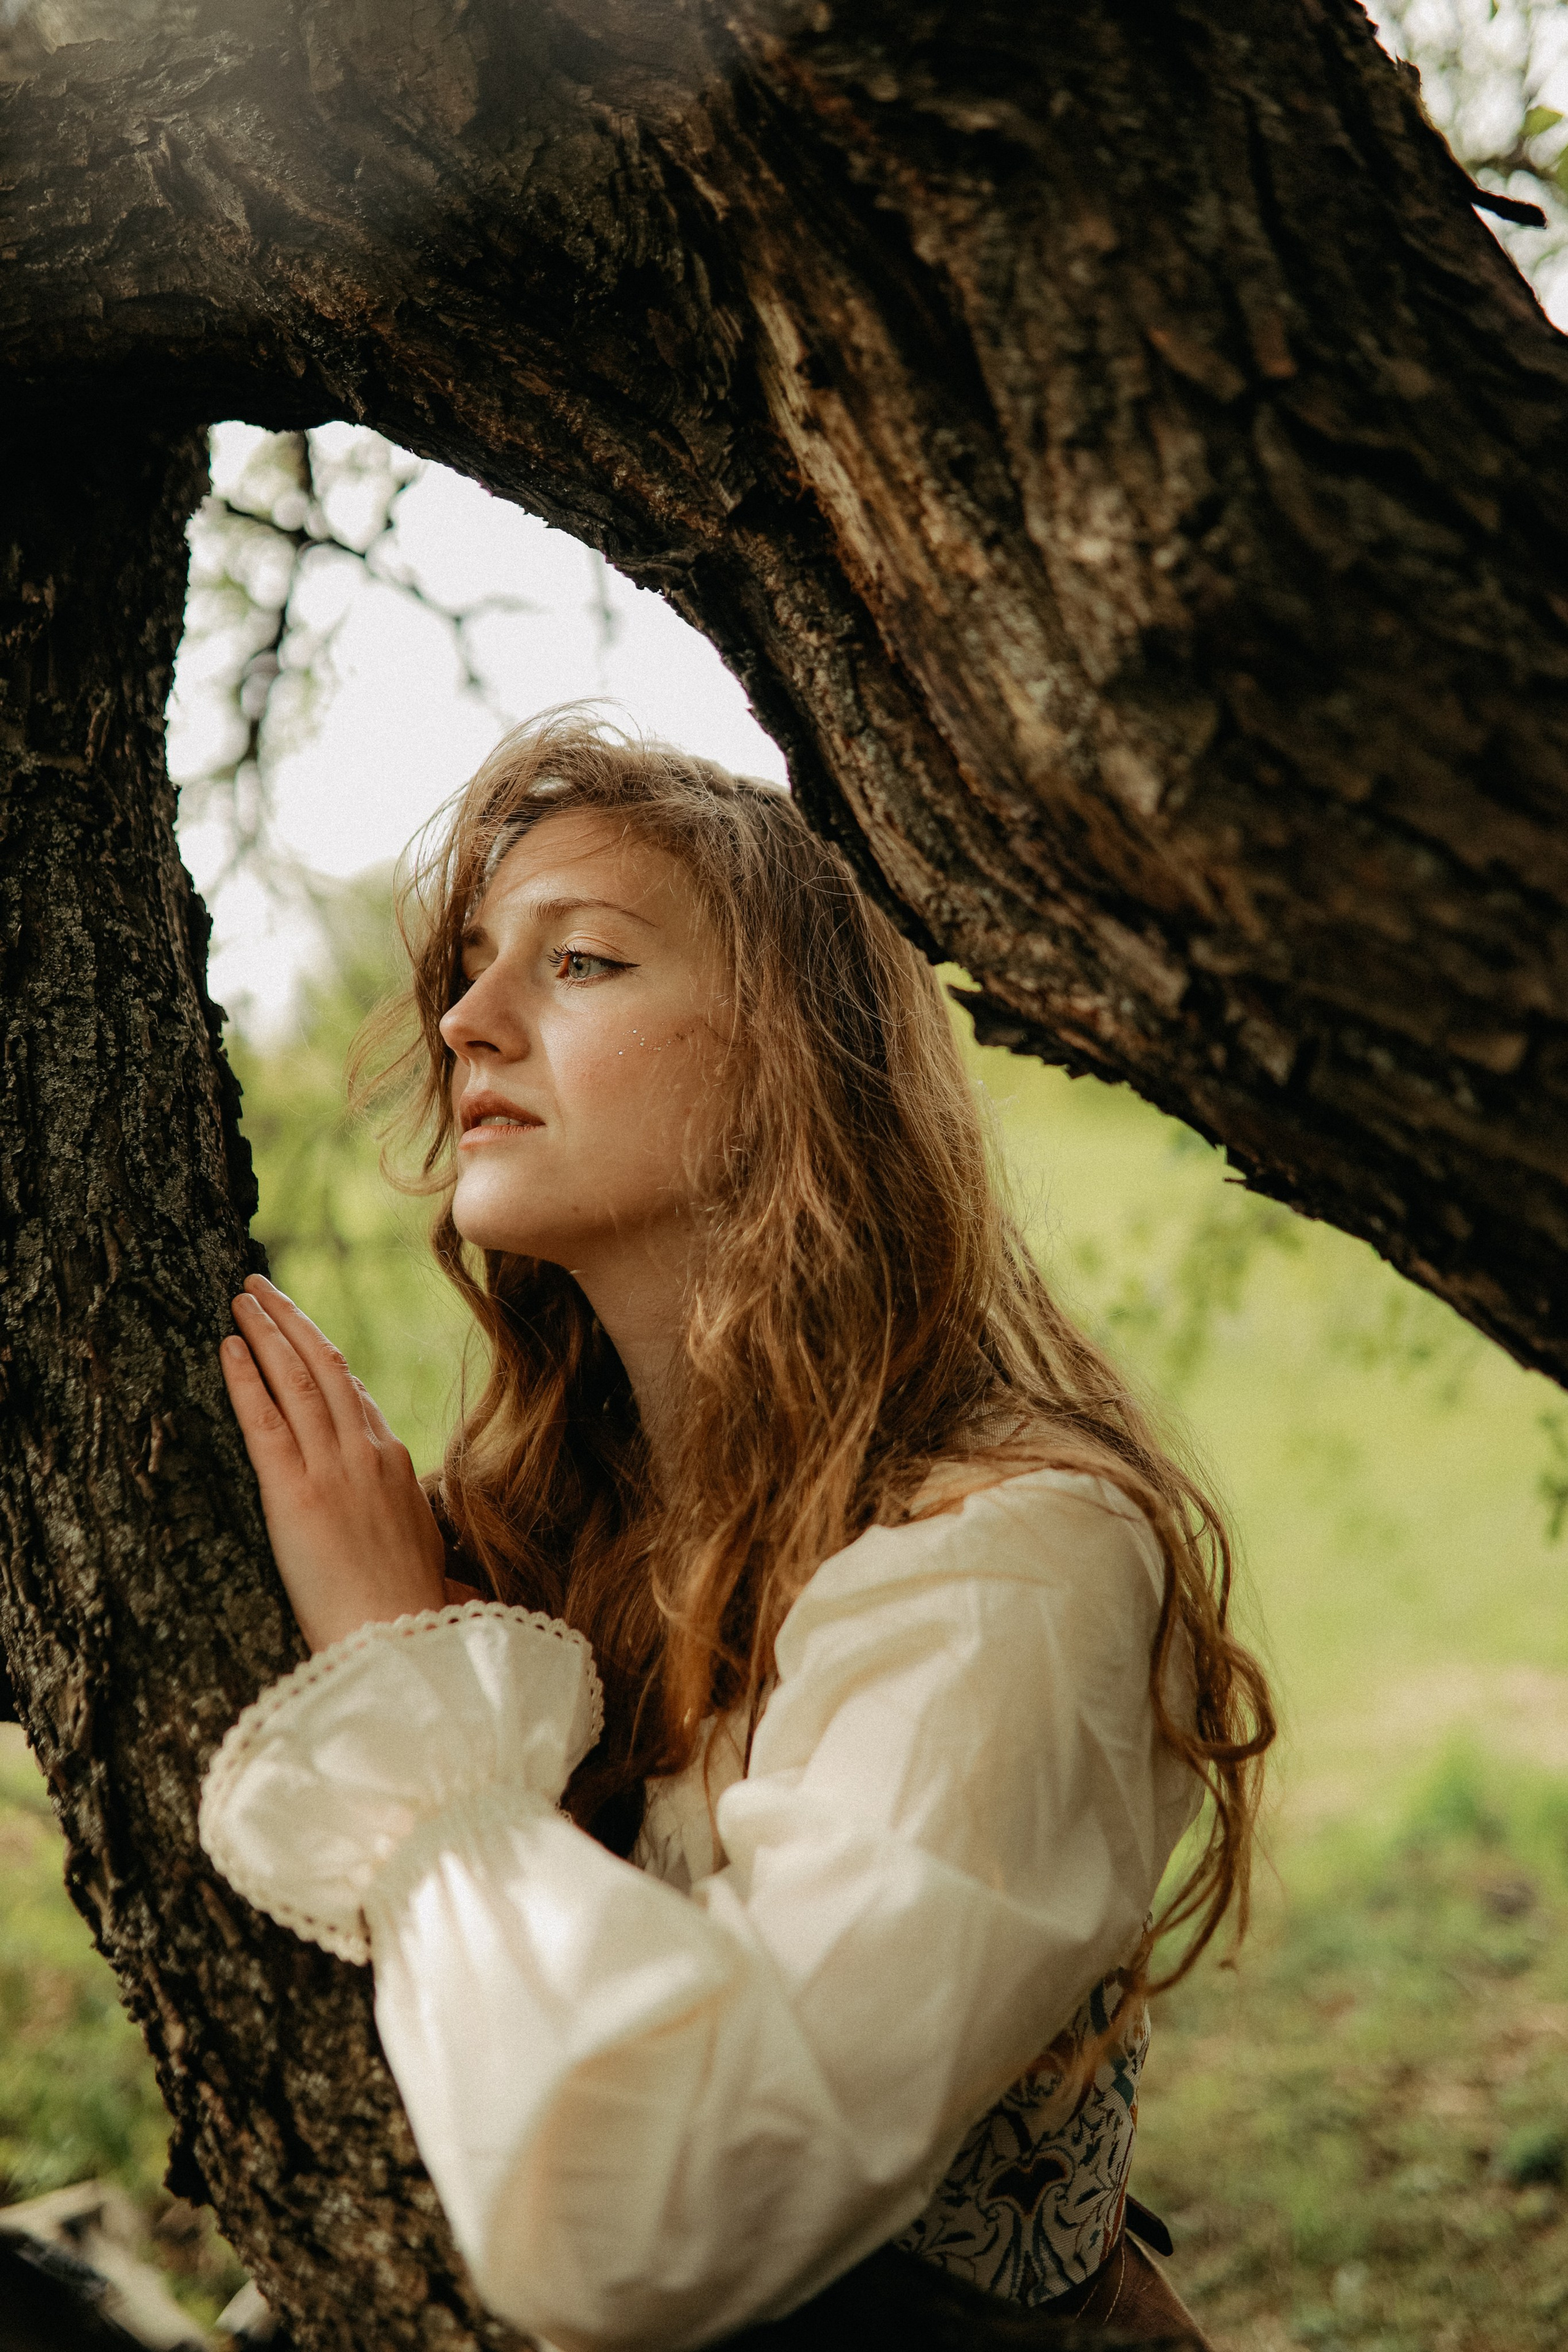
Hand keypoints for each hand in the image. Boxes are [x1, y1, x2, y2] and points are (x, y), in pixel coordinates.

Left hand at [220, 1275, 450, 1653]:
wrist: (400, 1641)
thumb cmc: (412, 1614)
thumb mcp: (426, 1554)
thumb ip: (411, 1523)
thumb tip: (421, 1526)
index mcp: (399, 1466)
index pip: (359, 1397)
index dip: (327, 1359)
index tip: (303, 1336)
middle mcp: (368, 1454)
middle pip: (329, 1367)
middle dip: (293, 1322)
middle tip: (263, 1287)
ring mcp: (333, 1468)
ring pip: (298, 1378)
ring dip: (268, 1331)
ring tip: (243, 1297)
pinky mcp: (295, 1492)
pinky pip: (266, 1418)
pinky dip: (246, 1377)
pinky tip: (229, 1345)